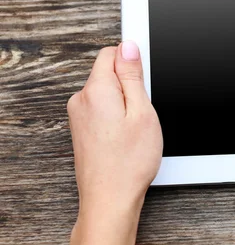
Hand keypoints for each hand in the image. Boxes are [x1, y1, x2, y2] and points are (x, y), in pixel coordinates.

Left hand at [67, 41, 162, 244]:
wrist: (110, 198)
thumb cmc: (130, 161)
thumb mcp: (142, 111)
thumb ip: (133, 75)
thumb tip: (128, 47)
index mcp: (96, 91)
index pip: (111, 54)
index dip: (133, 61)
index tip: (146, 78)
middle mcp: (81, 100)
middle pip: (108, 73)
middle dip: (130, 84)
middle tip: (145, 110)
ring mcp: (79, 116)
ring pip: (107, 92)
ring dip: (124, 102)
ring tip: (136, 127)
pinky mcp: (81, 129)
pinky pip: (102, 108)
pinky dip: (116, 115)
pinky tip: (127, 136)